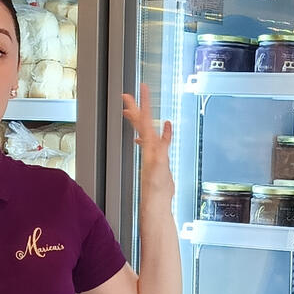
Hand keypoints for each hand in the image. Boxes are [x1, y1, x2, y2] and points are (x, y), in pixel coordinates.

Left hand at [122, 83, 173, 201]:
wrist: (157, 202)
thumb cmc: (155, 189)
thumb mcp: (159, 170)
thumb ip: (160, 157)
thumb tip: (161, 147)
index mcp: (148, 146)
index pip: (143, 121)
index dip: (140, 105)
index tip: (135, 91)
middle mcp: (149, 147)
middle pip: (141, 123)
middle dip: (135, 108)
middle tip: (127, 95)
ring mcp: (154, 152)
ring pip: (148, 130)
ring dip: (144, 119)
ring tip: (140, 108)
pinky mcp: (162, 159)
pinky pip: (163, 141)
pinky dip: (165, 133)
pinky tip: (166, 128)